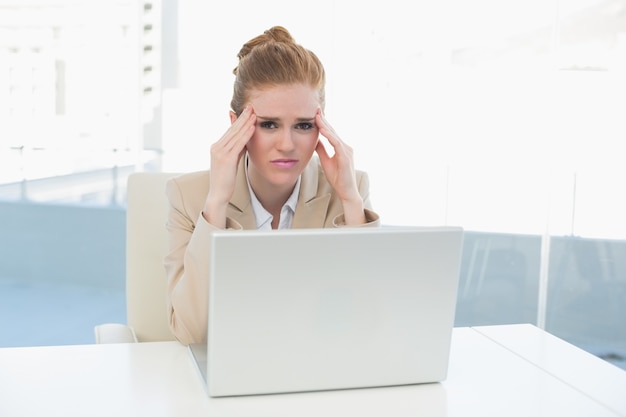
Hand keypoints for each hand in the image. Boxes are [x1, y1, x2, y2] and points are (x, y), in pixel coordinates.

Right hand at [203, 106, 255, 227]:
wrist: (218, 195)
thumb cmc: (226, 180)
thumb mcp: (231, 161)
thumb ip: (236, 149)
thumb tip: (244, 140)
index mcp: (217, 147)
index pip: (230, 130)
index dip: (239, 120)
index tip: (247, 110)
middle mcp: (216, 147)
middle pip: (232, 129)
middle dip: (242, 117)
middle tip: (251, 106)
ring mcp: (220, 152)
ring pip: (235, 134)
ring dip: (245, 122)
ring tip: (254, 113)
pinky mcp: (226, 159)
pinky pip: (238, 144)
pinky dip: (246, 134)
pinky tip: (252, 127)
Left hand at [315, 109, 365, 224]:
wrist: (346, 191)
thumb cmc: (338, 178)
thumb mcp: (326, 160)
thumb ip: (322, 150)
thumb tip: (315, 140)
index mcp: (341, 147)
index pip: (331, 132)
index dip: (323, 123)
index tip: (315, 113)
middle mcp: (346, 147)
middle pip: (333, 130)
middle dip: (324, 119)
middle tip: (315, 108)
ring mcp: (347, 151)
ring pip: (334, 135)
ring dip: (325, 125)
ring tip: (317, 116)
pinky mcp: (345, 157)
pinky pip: (337, 144)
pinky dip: (329, 136)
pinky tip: (322, 130)